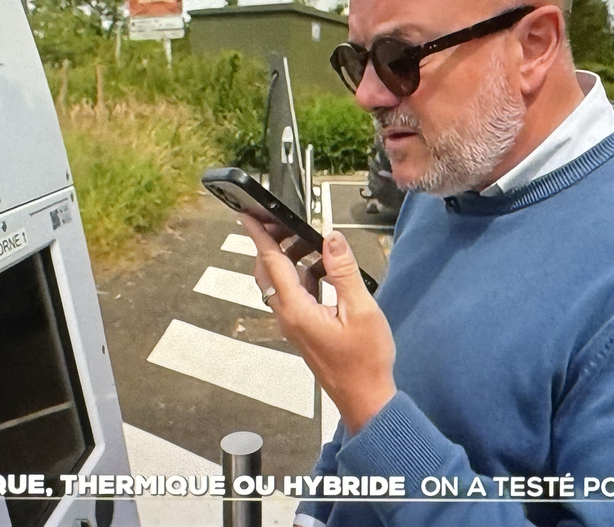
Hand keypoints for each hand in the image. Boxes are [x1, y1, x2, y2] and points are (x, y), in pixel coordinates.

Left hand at [241, 215, 396, 433]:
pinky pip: (294, 294)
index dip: (259, 236)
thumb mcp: (361, 310)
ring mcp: (294, 324)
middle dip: (272, 243)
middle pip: (268, 272)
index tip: (248, 215)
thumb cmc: (365, 361)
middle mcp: (289, 317)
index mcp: (297, 310)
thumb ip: (344, 272)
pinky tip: (324, 269)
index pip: (271, 263)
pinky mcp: (303, 329)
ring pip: (280, 283)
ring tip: (310, 241)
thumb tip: (332, 239)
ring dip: (289, 259)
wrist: (365, 397)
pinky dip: (302, 275)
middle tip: (283, 221)